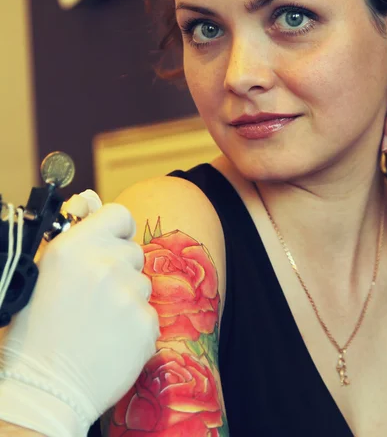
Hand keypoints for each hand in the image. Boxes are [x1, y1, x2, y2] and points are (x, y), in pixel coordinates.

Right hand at [0, 201, 158, 436]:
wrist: (46, 388)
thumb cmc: (38, 329)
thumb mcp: (45, 272)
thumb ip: (75, 233)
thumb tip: (90, 197)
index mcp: (74, 247)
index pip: (119, 214)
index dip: (116, 230)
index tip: (108, 244)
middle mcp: (104, 265)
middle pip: (134, 251)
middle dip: (120, 268)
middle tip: (94, 295)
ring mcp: (128, 295)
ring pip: (142, 283)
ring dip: (127, 298)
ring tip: (99, 321)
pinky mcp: (146, 324)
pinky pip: (150, 313)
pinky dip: (136, 325)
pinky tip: (112, 339)